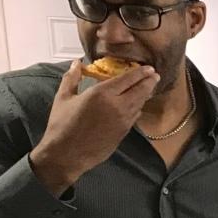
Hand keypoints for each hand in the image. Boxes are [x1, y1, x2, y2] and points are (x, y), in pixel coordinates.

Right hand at [28, 60, 159, 194]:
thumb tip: (77, 63)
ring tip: (150, 86)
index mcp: (101, 94)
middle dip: (149, 81)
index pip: (127, 79)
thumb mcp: (63, 97)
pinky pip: (135, 115)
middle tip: (155, 75)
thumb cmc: (62, 124)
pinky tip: (138, 103)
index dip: (140, 72)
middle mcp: (117, 105)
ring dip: (146, 93)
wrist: (68, 154)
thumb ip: (71, 78)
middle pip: (140, 90)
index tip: (149, 68)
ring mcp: (123, 120)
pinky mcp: (124, 132)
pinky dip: (139, 106)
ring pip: (140, 103)